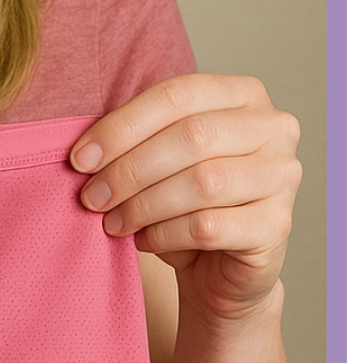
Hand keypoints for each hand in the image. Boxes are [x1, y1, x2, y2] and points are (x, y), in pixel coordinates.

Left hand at [70, 75, 300, 324]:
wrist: (218, 268)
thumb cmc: (183, 203)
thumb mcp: (158, 160)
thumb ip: (133, 140)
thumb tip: (83, 152)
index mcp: (243, 94)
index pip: (177, 95)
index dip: (122, 127)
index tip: (80, 159)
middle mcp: (274, 128)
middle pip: (192, 137)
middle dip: (129, 169)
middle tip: (91, 197)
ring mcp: (283, 175)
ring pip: (202, 182)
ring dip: (143, 205)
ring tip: (112, 222)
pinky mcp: (278, 225)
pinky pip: (209, 226)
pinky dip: (165, 234)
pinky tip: (144, 240)